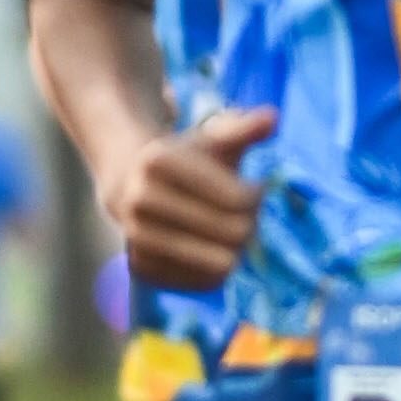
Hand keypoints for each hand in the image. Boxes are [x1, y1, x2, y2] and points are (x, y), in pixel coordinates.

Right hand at [101, 104, 273, 293]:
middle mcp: (138, 201)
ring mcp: (136, 237)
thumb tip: (273, 117)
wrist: (128, 184)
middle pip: (233, 232)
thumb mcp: (210, 138)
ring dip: (236, 249)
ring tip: (229, 231)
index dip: (256, 195)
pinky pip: (203, 282)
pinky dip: (216, 268)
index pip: (237, 198)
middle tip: (245, 213)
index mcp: (157, 161)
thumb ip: (242, 128)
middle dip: (249, 223)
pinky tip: (209, 248)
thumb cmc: (182, 159)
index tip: (254, 187)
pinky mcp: (141, 268)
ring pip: (221, 264)